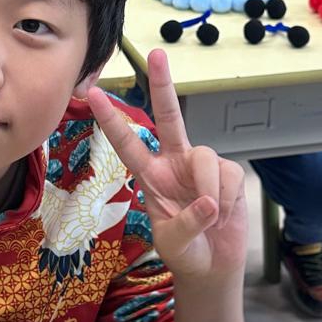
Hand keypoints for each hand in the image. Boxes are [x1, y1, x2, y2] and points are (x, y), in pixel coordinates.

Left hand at [88, 48, 247, 283]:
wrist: (213, 267)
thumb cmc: (186, 252)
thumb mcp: (174, 243)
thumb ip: (186, 224)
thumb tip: (208, 202)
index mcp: (151, 176)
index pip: (128, 144)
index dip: (111, 121)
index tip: (93, 95)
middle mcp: (175, 163)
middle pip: (169, 117)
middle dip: (163, 85)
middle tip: (156, 54)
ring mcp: (202, 167)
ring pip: (206, 157)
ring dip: (209, 190)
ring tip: (211, 216)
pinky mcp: (228, 175)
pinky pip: (228, 176)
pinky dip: (227, 199)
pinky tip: (223, 216)